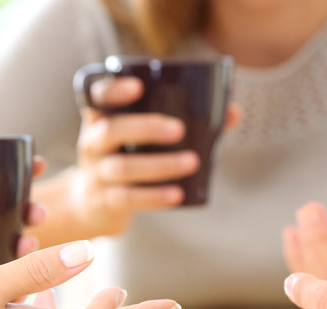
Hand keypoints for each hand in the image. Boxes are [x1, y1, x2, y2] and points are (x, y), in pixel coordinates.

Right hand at [67, 77, 241, 236]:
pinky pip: (128, 198)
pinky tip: (177, 194)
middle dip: (145, 127)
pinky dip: (154, 197)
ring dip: (159, 165)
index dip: (113, 90)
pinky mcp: (105, 202)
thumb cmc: (128, 158)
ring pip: (123, 167)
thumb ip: (185, 122)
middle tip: (179, 129)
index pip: (97, 96)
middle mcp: (93, 143)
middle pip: (111, 130)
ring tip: (191, 162)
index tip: (137, 86)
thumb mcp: (140, 138)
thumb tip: (234, 112)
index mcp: (102, 118)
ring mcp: (97, 174)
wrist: (91, 205)